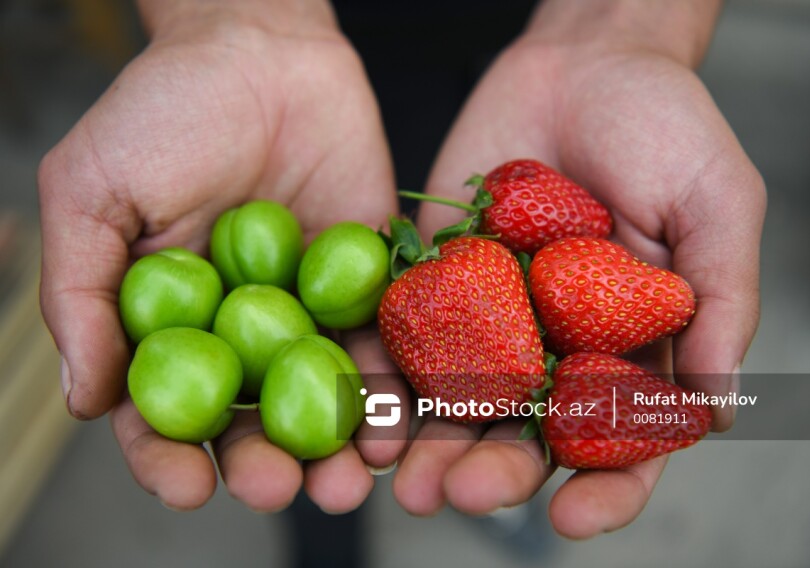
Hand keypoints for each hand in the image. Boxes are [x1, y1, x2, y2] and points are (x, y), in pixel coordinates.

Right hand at [38, 0, 397, 511]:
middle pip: (249, 420)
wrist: (262, 49)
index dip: (168, 457)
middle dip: (264, 464)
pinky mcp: (363, 284)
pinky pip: (378, 345)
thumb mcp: (92, 193)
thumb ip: (83, 294)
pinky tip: (395, 426)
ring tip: (348, 480)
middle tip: (281, 488)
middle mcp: (239, 330)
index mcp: (168, 321)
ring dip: (334, 449)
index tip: (188, 486)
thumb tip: (86, 399)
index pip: (161, 409)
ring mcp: (305, 311)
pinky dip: (387, 390)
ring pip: (319, 399)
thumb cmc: (166, 110)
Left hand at [395, 0, 765, 537]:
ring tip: (404, 480)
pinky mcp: (442, 278)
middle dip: (498, 471)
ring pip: (463, 400)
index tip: (574, 518)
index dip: (605, 488)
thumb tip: (715, 406)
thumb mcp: (716, 204)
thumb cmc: (664, 127)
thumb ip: (722, 301)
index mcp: (632, 345)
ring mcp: (496, 315)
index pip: (624, 440)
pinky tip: (371, 409)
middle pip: (529, 433)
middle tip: (464, 493)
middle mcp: (560, 344)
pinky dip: (392, 375)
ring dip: (433, 444)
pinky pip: (414, 333)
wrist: (582, 62)